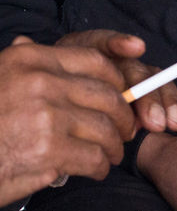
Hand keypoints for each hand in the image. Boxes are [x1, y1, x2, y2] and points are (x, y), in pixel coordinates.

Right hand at [0, 37, 137, 205]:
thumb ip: (19, 65)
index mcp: (28, 59)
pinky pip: (94, 157)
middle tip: (122, 133)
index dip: (118, 81)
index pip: (95, 61)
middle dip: (123, 119)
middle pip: (109, 97)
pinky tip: (93, 170)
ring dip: (113, 146)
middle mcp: (40, 82)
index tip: (122, 97)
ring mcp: (45, 115)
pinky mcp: (48, 150)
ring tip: (108, 155)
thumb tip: (27, 41)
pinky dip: (99, 167)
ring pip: (106, 129)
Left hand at [56, 29, 176, 133]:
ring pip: (158, 84)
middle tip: (154, 120)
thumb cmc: (65, 97)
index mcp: (90, 54)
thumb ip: (64, 81)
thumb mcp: (59, 87)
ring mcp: (138, 76)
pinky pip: (169, 98)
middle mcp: (119, 61)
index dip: (120, 43)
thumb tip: (54, 64)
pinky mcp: (153, 92)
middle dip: (149, 95)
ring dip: (169, 105)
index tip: (136, 48)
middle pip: (137, 71)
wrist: (73, 108)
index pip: (104, 42)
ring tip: (174, 124)